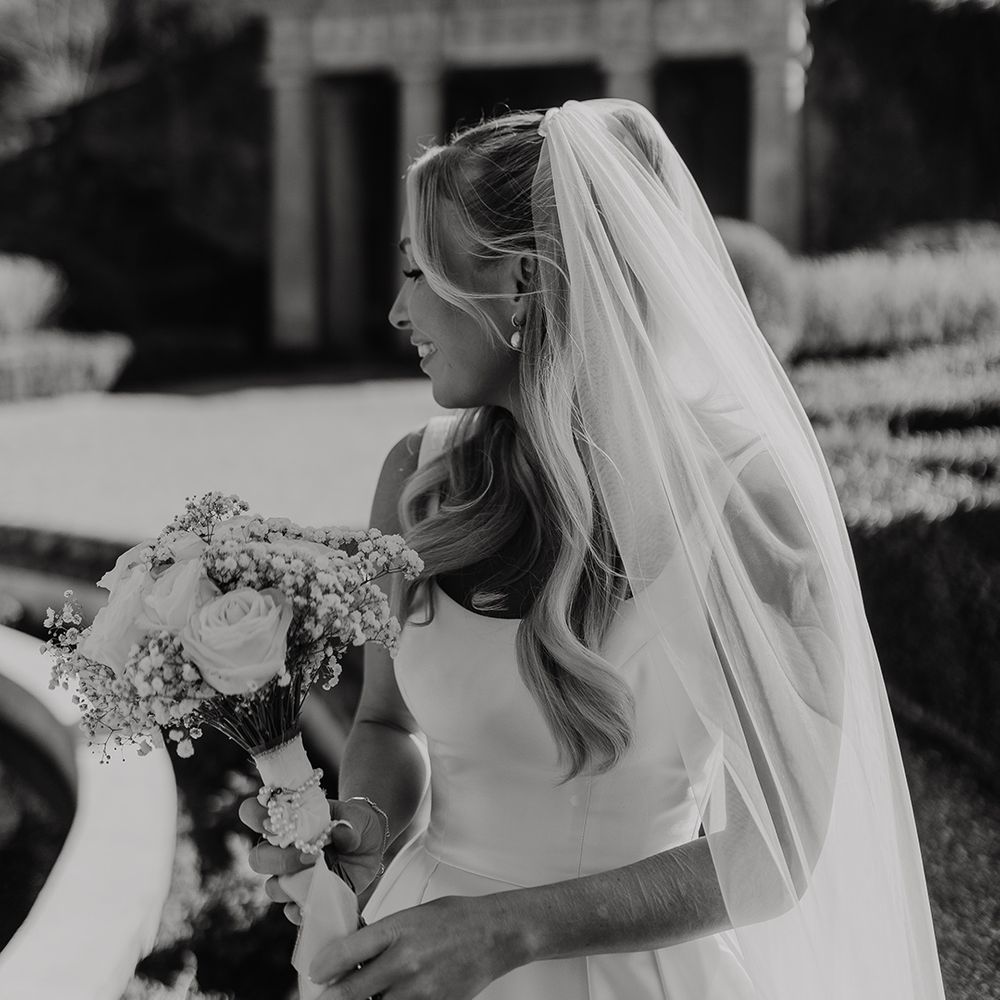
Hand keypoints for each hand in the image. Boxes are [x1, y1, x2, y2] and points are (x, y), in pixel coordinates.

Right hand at [239, 795, 387, 923]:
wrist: (370, 846)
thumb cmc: (357, 823)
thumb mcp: (359, 816)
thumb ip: (350, 822)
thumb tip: (341, 831)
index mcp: (287, 820)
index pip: (252, 813)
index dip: (254, 816)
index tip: (274, 821)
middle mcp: (281, 849)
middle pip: (258, 858)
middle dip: (279, 860)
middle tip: (309, 855)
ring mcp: (291, 876)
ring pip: (272, 887)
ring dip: (291, 885)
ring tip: (318, 875)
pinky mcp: (304, 897)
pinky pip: (291, 910)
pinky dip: (300, 909)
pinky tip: (314, 902)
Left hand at [309, 894, 521, 999]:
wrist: (495, 935)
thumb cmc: (455, 919)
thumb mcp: (412, 915)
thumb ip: (381, 936)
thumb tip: (349, 953)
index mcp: (398, 929)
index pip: (345, 952)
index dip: (321, 967)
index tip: (315, 972)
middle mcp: (405, 962)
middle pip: (350, 992)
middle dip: (331, 997)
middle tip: (324, 997)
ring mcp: (419, 990)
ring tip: (363, 991)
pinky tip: (389, 996)